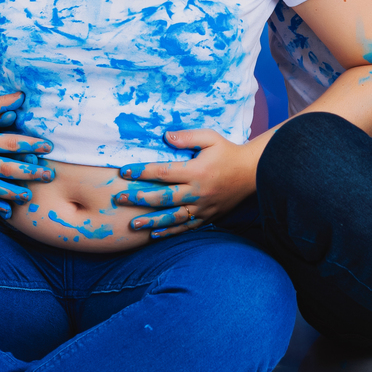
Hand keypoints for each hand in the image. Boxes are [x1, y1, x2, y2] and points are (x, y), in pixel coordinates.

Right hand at [0, 89, 54, 218]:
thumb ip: (2, 102)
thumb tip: (24, 94)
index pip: (10, 144)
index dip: (30, 145)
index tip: (48, 147)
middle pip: (5, 169)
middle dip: (28, 173)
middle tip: (48, 175)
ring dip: (11, 193)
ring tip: (28, 196)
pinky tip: (7, 211)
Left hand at [116, 130, 256, 235]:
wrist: (253, 172)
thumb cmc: (228, 152)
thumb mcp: (210, 138)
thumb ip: (187, 137)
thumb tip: (165, 136)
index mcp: (196, 171)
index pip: (163, 172)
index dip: (142, 172)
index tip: (124, 172)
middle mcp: (198, 192)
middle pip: (163, 197)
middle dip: (139, 198)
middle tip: (119, 199)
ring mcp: (203, 207)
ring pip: (173, 217)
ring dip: (152, 221)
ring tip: (133, 224)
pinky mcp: (208, 217)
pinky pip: (187, 227)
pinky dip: (171, 231)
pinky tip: (155, 234)